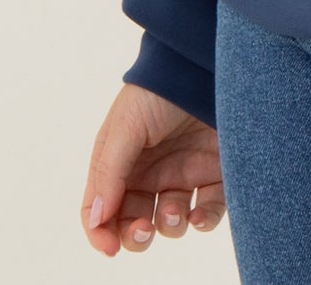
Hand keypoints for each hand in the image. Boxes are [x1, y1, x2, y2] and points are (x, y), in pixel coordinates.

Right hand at [81, 81, 224, 255]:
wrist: (205, 64)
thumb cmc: (158, 91)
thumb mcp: (126, 126)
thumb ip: (108, 172)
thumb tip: (95, 219)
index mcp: (121, 161)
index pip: (102, 208)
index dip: (100, 233)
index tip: (109, 248)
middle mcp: (150, 171)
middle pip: (134, 221)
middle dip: (135, 235)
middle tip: (143, 230)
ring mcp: (183, 173)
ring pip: (170, 222)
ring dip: (168, 226)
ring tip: (173, 211)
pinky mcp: (215, 174)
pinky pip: (207, 211)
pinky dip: (202, 222)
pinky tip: (198, 216)